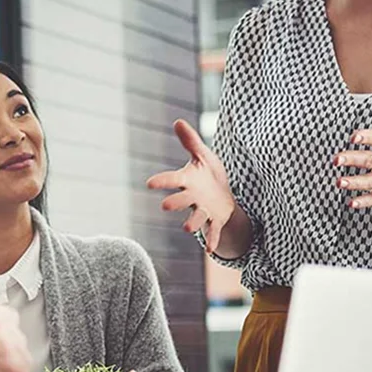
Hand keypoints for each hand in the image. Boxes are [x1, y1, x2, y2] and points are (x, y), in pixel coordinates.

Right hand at [146, 119, 237, 253]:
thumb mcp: (202, 156)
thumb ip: (190, 141)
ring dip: (193, 222)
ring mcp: (204, 209)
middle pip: (182, 200)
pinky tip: (211, 250)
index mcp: (188, 181)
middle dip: (175, 203)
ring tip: (188, 228)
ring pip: (197, 217)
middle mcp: (193, 197)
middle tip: (165, 206)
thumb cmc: (208, 175)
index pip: (173, 180)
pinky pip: (213, 231)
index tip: (149, 183)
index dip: (162, 181)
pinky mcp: (216, 219)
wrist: (223, 196)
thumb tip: (177, 121)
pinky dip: (212, 239)